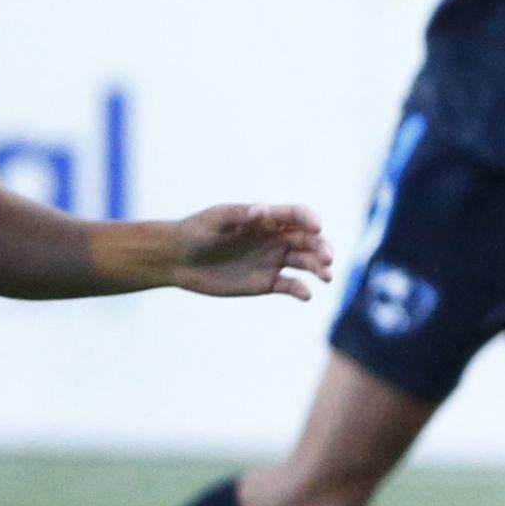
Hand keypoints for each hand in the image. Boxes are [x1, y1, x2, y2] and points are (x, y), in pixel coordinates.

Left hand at [160, 203, 332, 301]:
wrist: (176, 259)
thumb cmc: (195, 232)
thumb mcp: (215, 219)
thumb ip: (241, 215)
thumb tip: (264, 211)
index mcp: (266, 219)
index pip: (296, 215)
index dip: (310, 219)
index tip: (317, 227)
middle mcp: (275, 239)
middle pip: (309, 241)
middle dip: (322, 247)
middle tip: (328, 257)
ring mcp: (273, 261)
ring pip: (306, 263)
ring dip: (320, 268)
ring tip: (327, 276)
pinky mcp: (267, 283)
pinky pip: (291, 286)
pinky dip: (302, 290)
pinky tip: (305, 294)